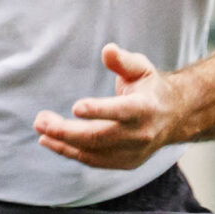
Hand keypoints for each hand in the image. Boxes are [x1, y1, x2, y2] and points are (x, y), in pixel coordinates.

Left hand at [32, 43, 185, 168]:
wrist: (174, 117)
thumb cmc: (149, 88)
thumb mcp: (141, 68)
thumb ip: (123, 61)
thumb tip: (107, 50)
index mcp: (145, 108)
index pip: (121, 111)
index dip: (99, 111)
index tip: (75, 107)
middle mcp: (140, 134)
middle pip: (100, 136)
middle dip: (67, 131)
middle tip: (40, 120)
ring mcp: (132, 152)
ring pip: (93, 152)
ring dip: (62, 143)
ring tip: (40, 131)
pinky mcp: (125, 163)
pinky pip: (93, 160)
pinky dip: (70, 153)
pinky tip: (50, 141)